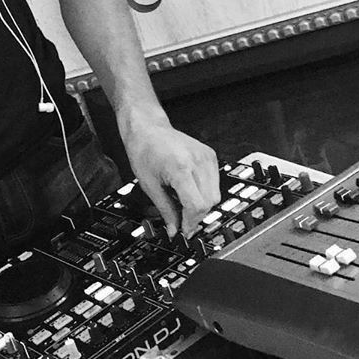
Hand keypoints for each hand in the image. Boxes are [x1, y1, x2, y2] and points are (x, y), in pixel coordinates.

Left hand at [120, 111, 219, 236]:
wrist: (147, 128)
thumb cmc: (143, 150)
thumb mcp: (149, 185)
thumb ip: (165, 210)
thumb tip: (174, 229)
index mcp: (180, 168)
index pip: (196, 205)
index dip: (190, 222)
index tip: (183, 231)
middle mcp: (198, 161)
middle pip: (209, 202)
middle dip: (196, 216)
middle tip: (182, 221)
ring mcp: (206, 157)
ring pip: (215, 194)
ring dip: (202, 205)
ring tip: (183, 202)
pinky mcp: (210, 155)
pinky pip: (215, 182)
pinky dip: (205, 192)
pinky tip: (189, 189)